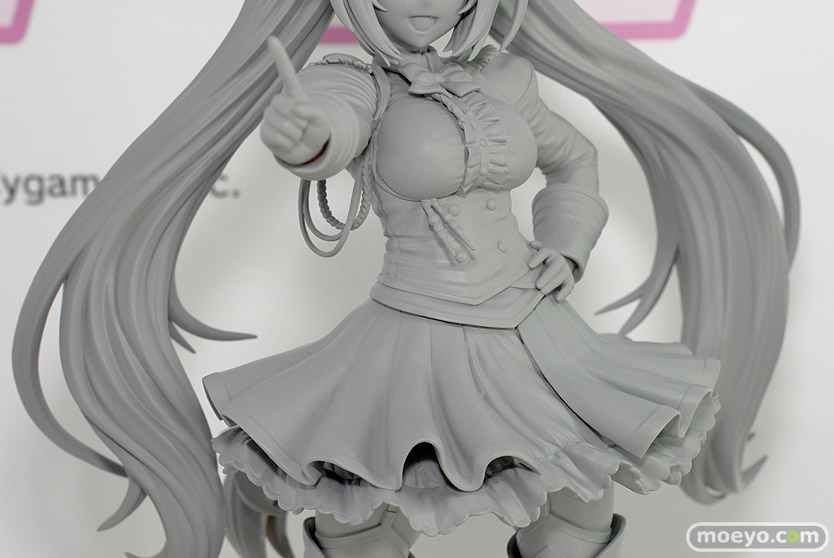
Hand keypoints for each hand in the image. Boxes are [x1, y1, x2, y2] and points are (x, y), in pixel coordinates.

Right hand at [260, 36, 330, 165]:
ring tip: (296, 135)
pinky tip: (289, 143)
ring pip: (284, 125)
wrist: (306, 151)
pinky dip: (289, 144)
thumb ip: (314, 111)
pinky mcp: (264, 132)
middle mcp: (278, 102)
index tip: (272, 38)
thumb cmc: (315, 130)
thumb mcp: (321, 120)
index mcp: (293, 94)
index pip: (286, 73)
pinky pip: (278, 138)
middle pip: (290, 109)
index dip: (280, 57)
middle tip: (303, 127)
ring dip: (296, 135)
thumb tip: (296, 108)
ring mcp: (269, 117)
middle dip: (302, 122)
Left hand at [528, 241, 575, 300]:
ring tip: (542, 292)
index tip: (529, 266)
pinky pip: (568, 287)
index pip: (544, 252)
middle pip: (554, 267)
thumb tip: (531, 244)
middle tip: (537, 285)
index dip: (537, 258)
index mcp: (549, 253)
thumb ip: (534, 249)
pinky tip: (557, 298)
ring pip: (561, 277)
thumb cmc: (541, 264)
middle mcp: (559, 260)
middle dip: (546, 276)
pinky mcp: (570, 281)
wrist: (554, 271)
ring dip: (552, 285)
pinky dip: (564, 293)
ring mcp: (565, 271)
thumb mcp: (537, 256)